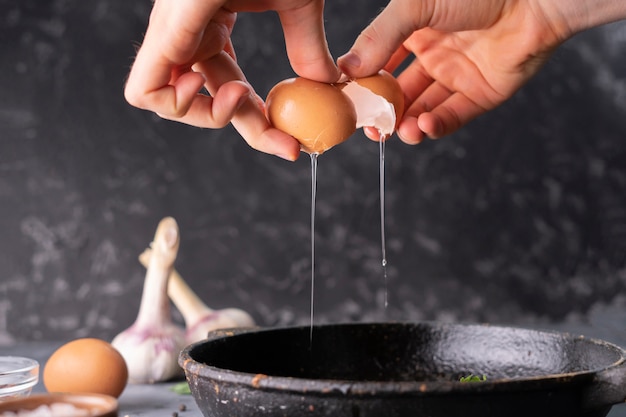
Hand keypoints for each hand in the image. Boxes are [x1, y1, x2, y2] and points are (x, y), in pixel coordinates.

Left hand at [124, 0, 338, 160]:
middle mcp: (189, 38)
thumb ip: (307, 45)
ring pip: (168, 104)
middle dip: (249, 130)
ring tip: (238, 96)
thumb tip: (328, 82)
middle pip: (208, 105)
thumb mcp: (298, 4)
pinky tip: (205, 86)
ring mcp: (172, 36)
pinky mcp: (163, 33)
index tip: (293, 146)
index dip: (264, 126)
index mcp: (213, 31)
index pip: (235, 94)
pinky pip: (144, 91)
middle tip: (283, 142)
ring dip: (208, 117)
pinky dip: (175, 106)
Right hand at [338, 0, 573, 143]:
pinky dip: (435, 126)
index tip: (350, 102)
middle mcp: (435, 56)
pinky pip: (453, 116)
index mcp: (416, 32)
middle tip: (370, 128)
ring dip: (407, 124)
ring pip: (424, 109)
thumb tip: (347, 68)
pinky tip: (422, 127)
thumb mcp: (414, 6)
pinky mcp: (482, 94)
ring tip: (397, 132)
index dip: (365, 84)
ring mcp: (458, 77)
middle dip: (384, 113)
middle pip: (401, 93)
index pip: (381, 64)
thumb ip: (380, 36)